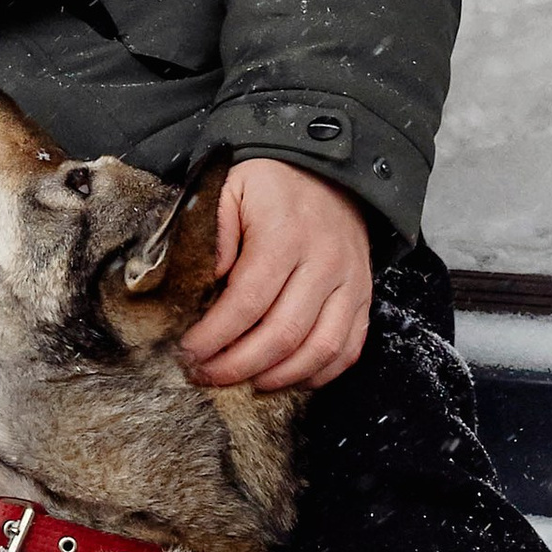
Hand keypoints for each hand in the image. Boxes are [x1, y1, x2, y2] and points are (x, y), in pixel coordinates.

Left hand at [177, 160, 370, 392]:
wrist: (327, 170)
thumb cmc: (270, 184)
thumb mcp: (230, 188)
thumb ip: (215, 232)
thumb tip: (207, 282)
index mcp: (284, 234)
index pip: (247, 301)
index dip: (215, 335)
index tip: (188, 352)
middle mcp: (323, 261)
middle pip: (283, 333)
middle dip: (239, 365)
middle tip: (207, 375)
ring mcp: (349, 281)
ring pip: (320, 349)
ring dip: (279, 376)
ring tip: (245, 382)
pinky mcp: (363, 295)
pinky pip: (349, 348)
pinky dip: (320, 373)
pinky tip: (289, 378)